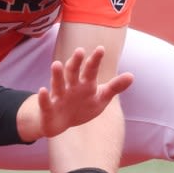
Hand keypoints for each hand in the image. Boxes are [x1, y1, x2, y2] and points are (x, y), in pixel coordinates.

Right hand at [18, 46, 133, 140]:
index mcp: (84, 84)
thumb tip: (132, 75)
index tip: (101, 49)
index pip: (90, 70)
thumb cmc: (82, 106)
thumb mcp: (101, 98)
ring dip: (57, 75)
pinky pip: (45, 102)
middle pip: (73, 72)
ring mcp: (59, 97)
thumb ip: (115, 87)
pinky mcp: (49, 109)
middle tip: (80, 51)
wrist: (60, 123)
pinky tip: (41, 90)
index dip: (95, 60)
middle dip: (76, 63)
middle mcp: (70, 86)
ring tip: (57, 64)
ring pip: (57, 84)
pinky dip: (43, 97)